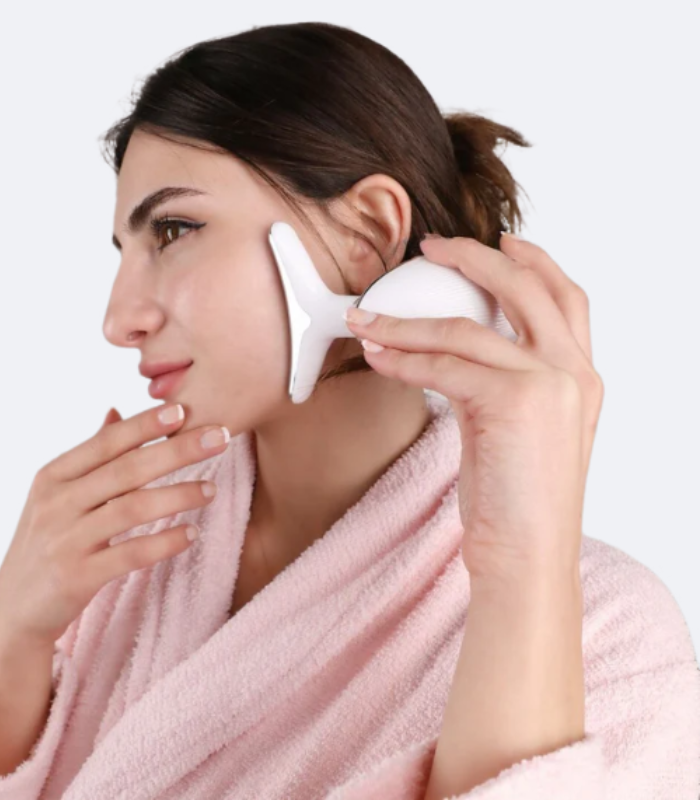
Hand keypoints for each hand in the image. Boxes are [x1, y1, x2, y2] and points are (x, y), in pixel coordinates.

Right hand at [0, 405, 228, 648]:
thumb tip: (116, 411)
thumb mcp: (56, 496)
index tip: (184, 411)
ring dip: (179, 495)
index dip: (145, 425)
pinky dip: (164, 542)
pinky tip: (192, 534)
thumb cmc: (46, 543)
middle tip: (219, 437)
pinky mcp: (77, 577)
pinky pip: (130, 554)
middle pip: (127, 470)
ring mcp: (65, 540)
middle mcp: (57, 503)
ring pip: (132, 509)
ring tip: (212, 489)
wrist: (14, 612)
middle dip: (177, 450)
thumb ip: (90, 457)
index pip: (106, 442)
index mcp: (53, 476)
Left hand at [344, 233, 603, 581]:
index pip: (564, 298)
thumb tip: (451, 355)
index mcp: (580, 377)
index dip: (533, 261)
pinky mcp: (513, 401)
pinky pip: (442, 364)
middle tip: (432, 247)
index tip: (498, 241)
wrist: (527, 557)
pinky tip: (376, 356)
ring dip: (406, 320)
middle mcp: (573, 373)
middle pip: (525, 287)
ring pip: (466, 328)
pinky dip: (402, 357)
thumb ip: (499, 385)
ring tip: (368, 316)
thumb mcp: (519, 431)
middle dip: (475, 257)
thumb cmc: (517, 502)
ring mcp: (548, 383)